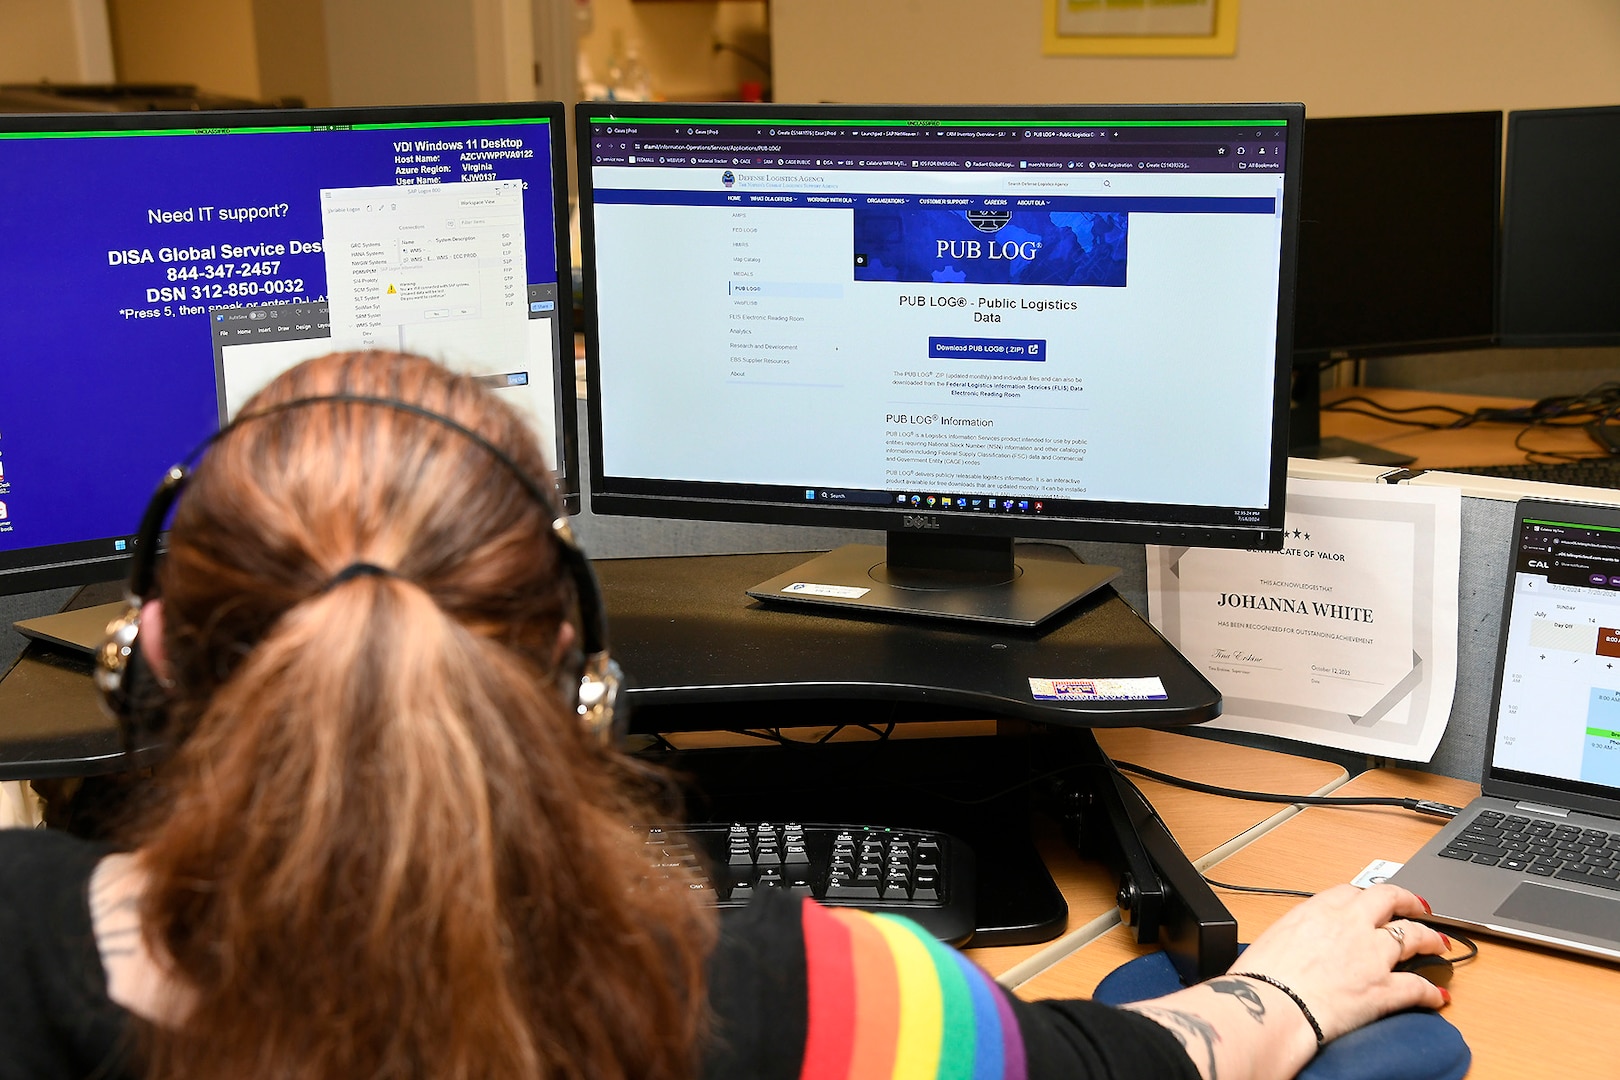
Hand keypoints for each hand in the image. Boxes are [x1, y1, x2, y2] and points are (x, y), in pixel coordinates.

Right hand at [1228, 882, 1450, 1041]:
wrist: (1270, 1005)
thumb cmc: (1260, 977)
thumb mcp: (1273, 939)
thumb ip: (1294, 934)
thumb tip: (1293, 946)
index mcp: (1319, 909)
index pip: (1351, 892)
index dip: (1367, 895)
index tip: (1371, 900)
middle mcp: (1351, 924)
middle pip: (1390, 900)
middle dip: (1409, 901)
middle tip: (1419, 907)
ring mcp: (1372, 955)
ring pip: (1413, 937)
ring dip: (1430, 939)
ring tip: (1440, 944)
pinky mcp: (1384, 989)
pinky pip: (1417, 987)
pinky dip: (1431, 992)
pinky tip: (1438, 997)